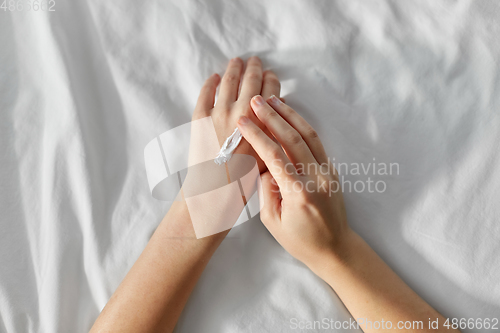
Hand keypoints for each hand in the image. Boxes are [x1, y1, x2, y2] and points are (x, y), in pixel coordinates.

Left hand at [193, 56, 281, 172]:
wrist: (216, 191)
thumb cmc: (246, 178)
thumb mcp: (269, 154)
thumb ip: (275, 130)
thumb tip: (276, 109)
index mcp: (262, 120)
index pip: (270, 89)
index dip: (271, 79)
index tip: (270, 73)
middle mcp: (242, 110)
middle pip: (250, 80)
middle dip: (254, 67)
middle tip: (255, 60)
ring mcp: (219, 112)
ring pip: (228, 81)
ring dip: (234, 68)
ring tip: (236, 61)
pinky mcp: (200, 117)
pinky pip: (205, 93)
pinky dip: (210, 82)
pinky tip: (214, 77)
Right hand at [236, 95, 352, 274]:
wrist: (335, 249)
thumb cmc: (301, 241)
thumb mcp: (273, 221)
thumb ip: (266, 190)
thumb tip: (263, 165)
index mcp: (299, 193)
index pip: (274, 156)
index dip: (256, 135)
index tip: (242, 122)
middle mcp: (317, 178)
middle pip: (293, 138)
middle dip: (272, 116)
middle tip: (256, 100)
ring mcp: (328, 172)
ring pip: (309, 135)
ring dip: (290, 115)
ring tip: (272, 99)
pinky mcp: (331, 170)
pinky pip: (316, 142)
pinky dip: (301, 126)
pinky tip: (289, 116)